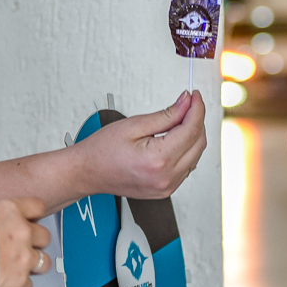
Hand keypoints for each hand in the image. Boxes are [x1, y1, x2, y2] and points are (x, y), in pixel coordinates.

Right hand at [0, 198, 54, 286]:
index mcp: (11, 211)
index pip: (37, 207)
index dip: (33, 217)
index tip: (29, 222)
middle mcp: (23, 232)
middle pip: (45, 236)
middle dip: (35, 243)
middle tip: (20, 248)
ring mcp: (24, 257)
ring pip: (44, 262)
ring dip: (34, 265)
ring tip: (18, 268)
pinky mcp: (20, 280)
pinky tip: (7, 284)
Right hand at [76, 91, 207, 198]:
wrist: (87, 172)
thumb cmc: (102, 151)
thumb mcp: (134, 124)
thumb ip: (166, 114)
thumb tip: (186, 104)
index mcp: (158, 160)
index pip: (191, 129)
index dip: (196, 108)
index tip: (195, 96)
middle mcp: (166, 177)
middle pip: (199, 143)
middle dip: (197, 120)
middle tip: (188, 104)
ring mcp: (167, 187)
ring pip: (196, 155)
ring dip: (193, 135)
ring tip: (180, 119)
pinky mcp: (166, 190)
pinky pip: (187, 167)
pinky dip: (187, 150)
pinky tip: (177, 138)